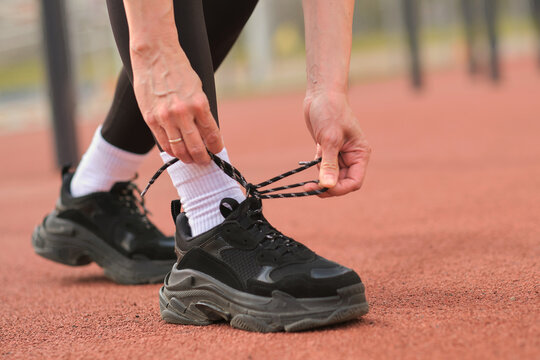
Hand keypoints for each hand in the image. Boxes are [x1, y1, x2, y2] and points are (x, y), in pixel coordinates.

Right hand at [131, 44, 222, 163]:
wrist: (155, 55)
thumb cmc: (179, 71)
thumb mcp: (197, 89)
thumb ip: (201, 111)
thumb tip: (205, 134)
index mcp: (199, 104)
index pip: (211, 134)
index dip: (216, 146)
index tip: (217, 151)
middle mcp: (183, 112)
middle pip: (195, 147)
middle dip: (202, 158)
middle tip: (205, 161)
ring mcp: (165, 117)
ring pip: (178, 149)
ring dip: (186, 158)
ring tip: (190, 159)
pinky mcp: (150, 118)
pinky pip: (163, 142)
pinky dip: (171, 150)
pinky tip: (176, 152)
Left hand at [303, 90, 370, 196]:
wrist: (321, 94)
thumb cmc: (330, 111)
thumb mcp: (330, 139)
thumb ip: (329, 164)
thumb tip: (327, 186)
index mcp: (360, 153)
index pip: (354, 182)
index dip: (339, 189)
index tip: (322, 189)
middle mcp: (352, 156)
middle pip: (342, 182)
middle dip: (327, 186)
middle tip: (308, 187)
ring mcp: (340, 154)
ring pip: (332, 176)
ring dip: (321, 178)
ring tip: (309, 173)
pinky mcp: (328, 150)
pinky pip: (324, 167)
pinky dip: (316, 169)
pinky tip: (311, 161)